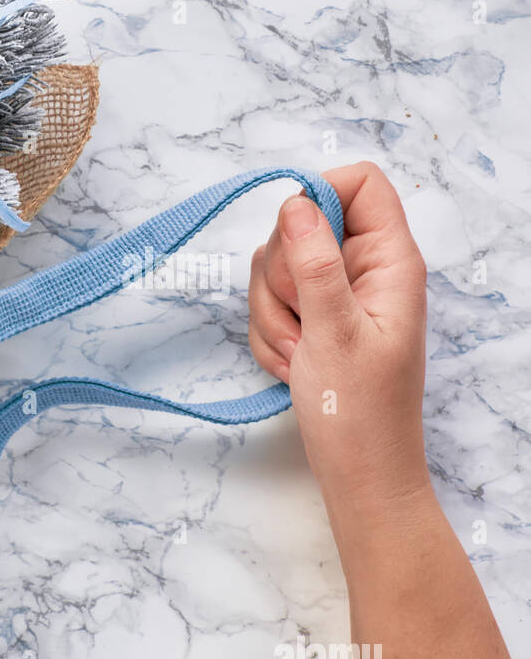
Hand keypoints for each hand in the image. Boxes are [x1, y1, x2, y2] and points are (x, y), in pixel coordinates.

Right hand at [248, 161, 429, 517]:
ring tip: (301, 353)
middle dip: (283, 274)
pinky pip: (267, 299)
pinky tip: (292, 364)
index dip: (320, 194)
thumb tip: (297, 201)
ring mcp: (336, 293)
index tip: (293, 236)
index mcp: (390, 262)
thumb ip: (315, 262)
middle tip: (304, 321)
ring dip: (271, 311)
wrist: (357, 476)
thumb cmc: (360, 413)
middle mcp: (364, 269)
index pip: (360, 183)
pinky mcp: (311, 316)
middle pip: (301, 222)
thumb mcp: (335, 332)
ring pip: (275, 263)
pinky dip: (269, 331)